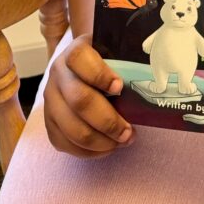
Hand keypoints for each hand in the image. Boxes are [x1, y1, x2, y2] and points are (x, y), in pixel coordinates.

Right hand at [43, 34, 134, 157]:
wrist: (80, 68)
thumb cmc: (106, 61)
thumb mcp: (114, 51)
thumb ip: (126, 59)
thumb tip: (154, 79)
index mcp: (75, 52)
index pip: (80, 59)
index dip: (100, 75)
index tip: (121, 87)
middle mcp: (58, 74)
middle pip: (80, 100)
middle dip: (108, 121)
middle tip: (128, 131)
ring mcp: (50, 100)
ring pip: (72, 128)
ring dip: (101, 141)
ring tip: (122, 141)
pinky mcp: (48, 122)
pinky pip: (64, 143)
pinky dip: (89, 152)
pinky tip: (107, 147)